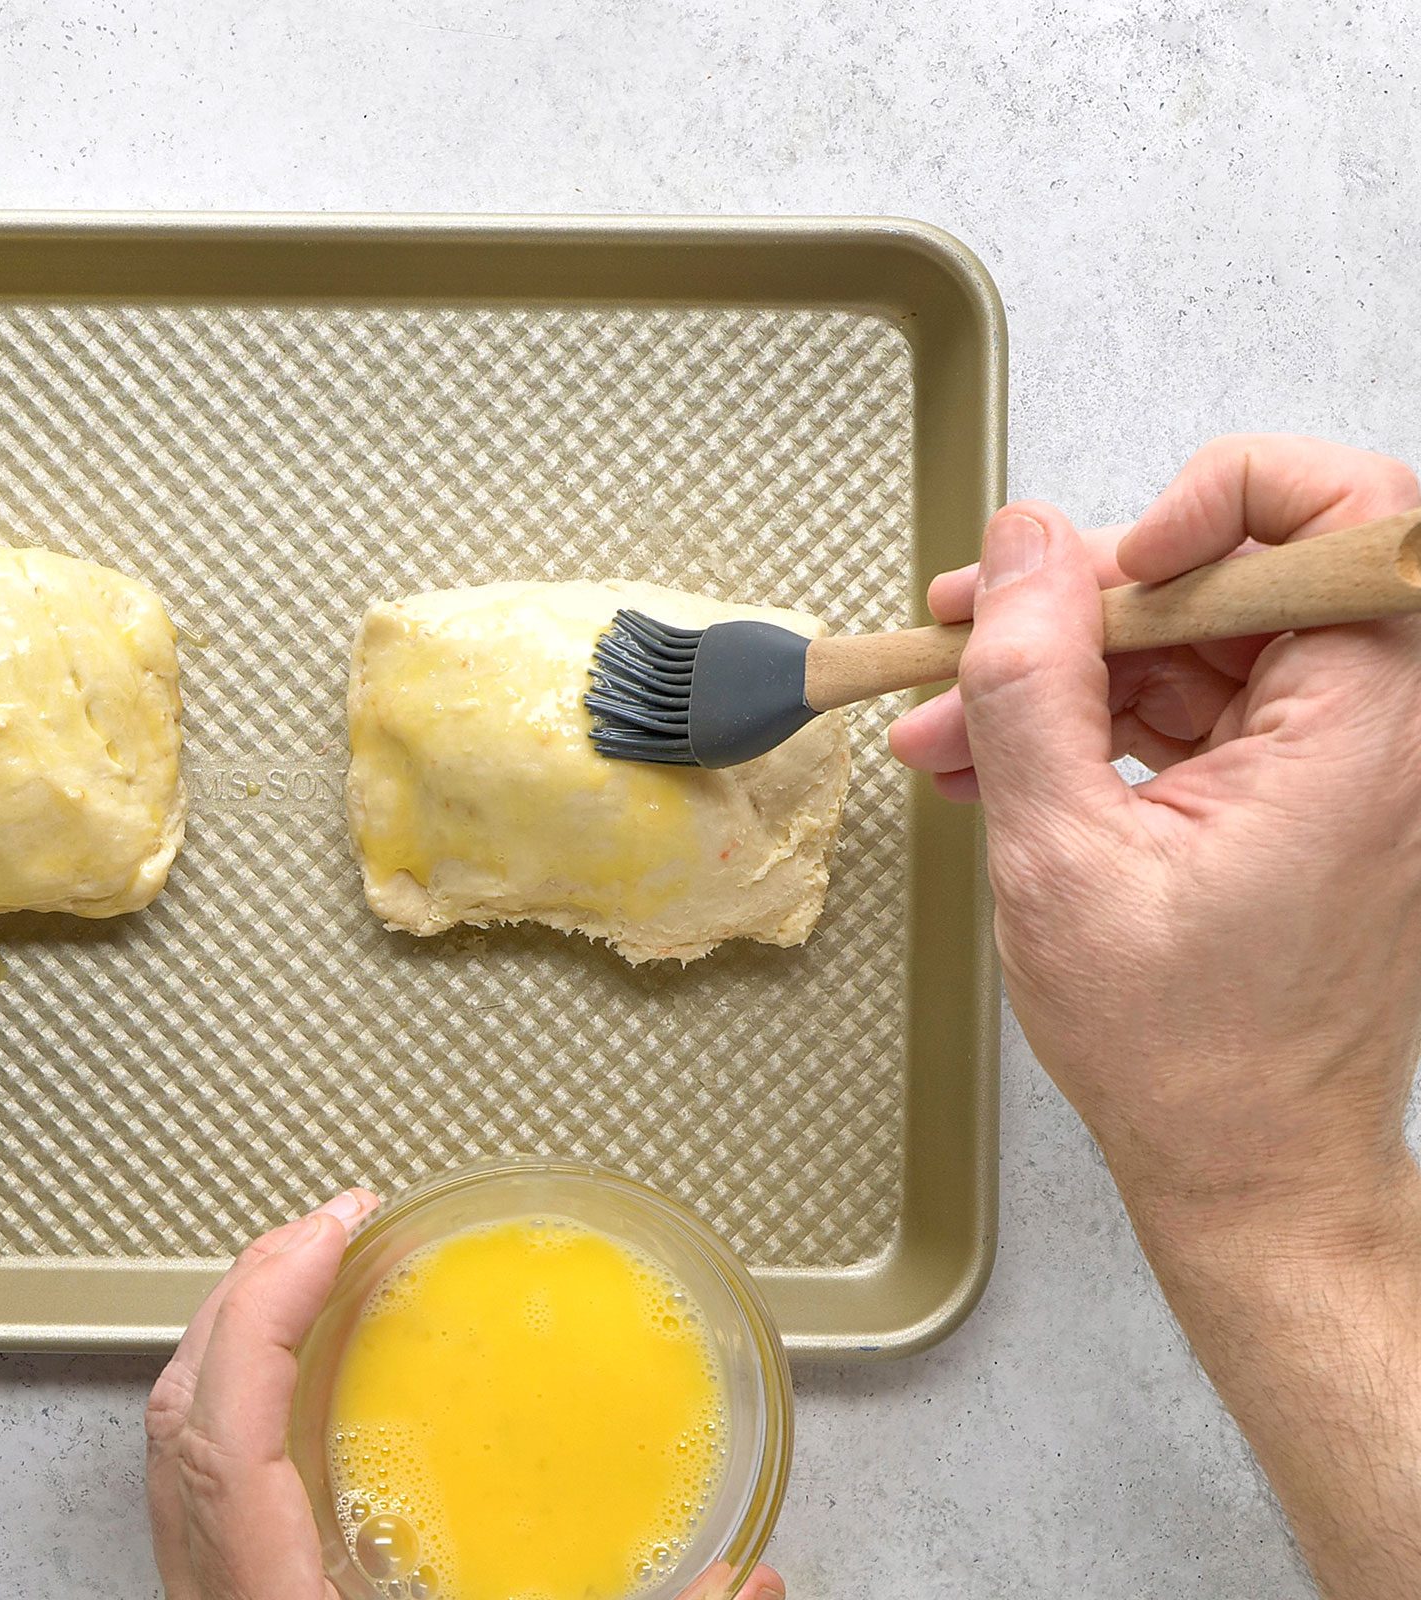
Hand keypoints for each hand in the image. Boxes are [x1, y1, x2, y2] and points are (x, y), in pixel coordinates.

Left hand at [144, 1190, 788, 1599]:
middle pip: (180, 1416)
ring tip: (309, 1287)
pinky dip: (231, 1416)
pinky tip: (293, 1407)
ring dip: (230, 1349)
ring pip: (170, 1454)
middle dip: (250, 1293)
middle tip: (336, 1226)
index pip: (227, 1430)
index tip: (334, 1225)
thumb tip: (757, 1583)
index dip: (270, 1306)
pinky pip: (192, 1497)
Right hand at [888, 434, 1420, 1242]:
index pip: (1347, 516)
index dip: (1222, 501)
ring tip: (944, 727)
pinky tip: (990, 766)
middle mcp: (1375, 731)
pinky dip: (1088, 729)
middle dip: (1082, 602)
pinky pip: (1187, 715)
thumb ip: (1029, 683)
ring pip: (1195, 648)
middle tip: (967, 629)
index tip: (1112, 564)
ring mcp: (1334, 767)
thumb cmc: (1188, 1055)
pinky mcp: (1293, 801)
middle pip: (1237, 579)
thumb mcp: (1062, 851)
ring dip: (1059, 676)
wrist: (1246, 1173)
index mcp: (1364, 727)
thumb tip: (1018, 552)